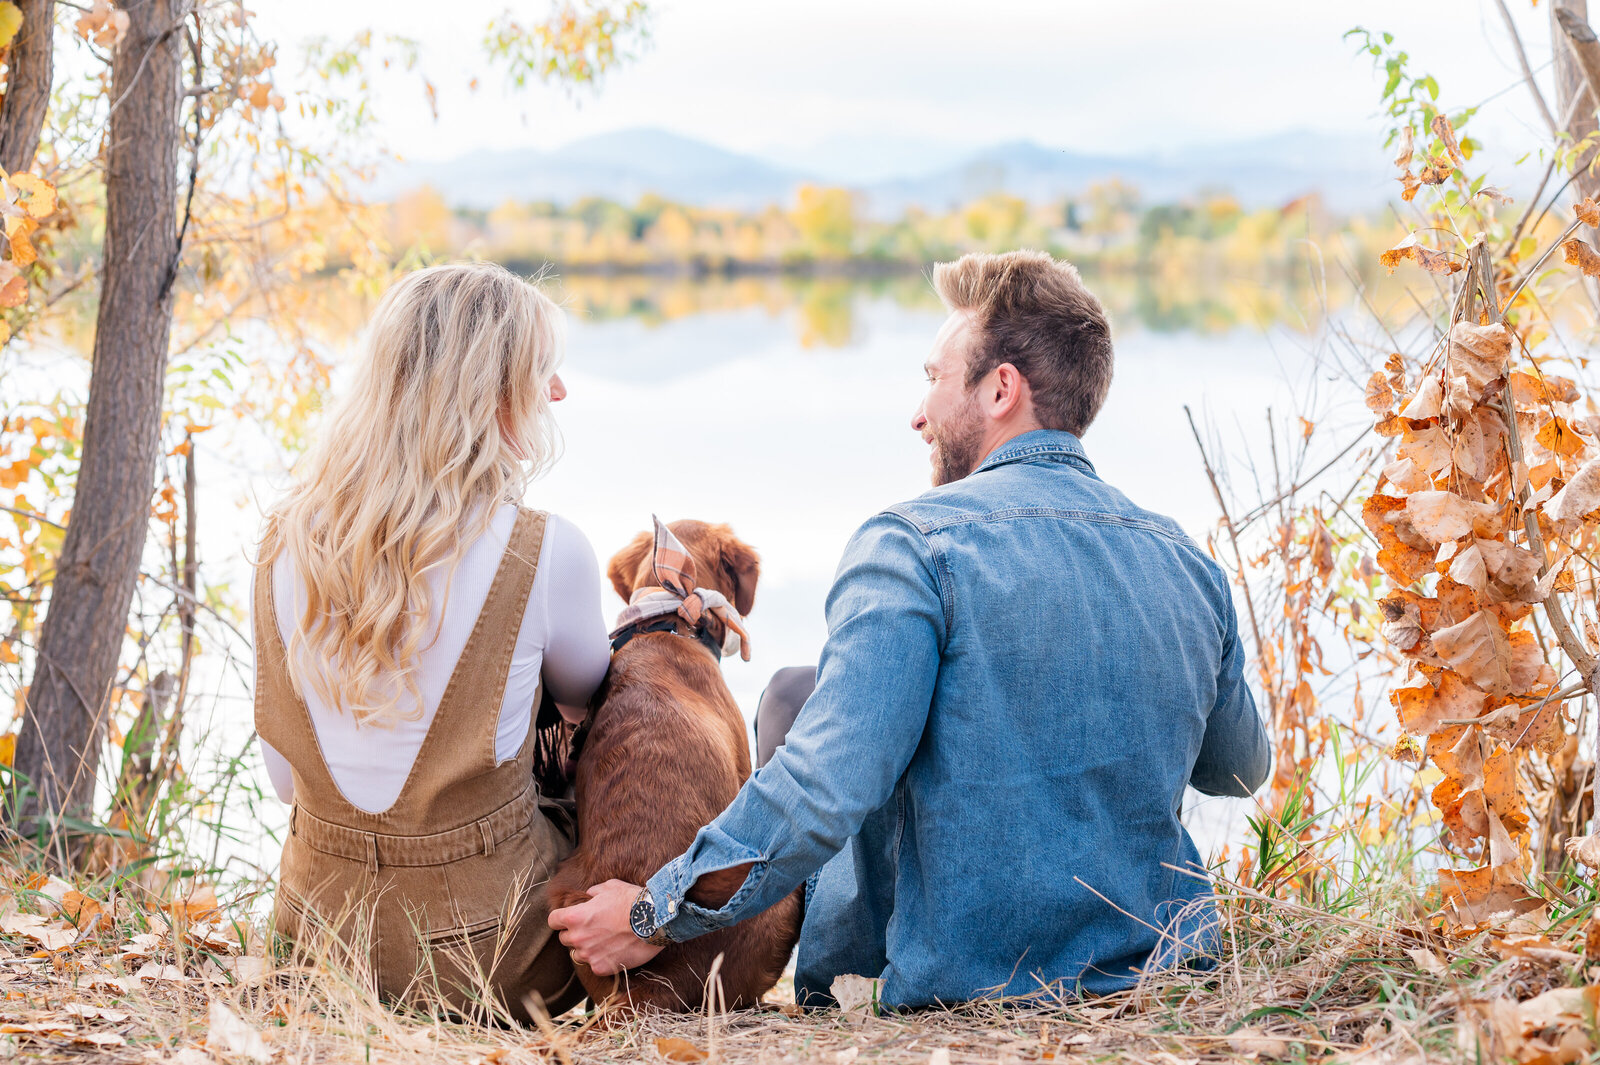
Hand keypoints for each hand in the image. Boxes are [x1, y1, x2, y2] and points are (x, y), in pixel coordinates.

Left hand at [548, 879, 665, 974]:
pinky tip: (614, 951)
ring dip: (586, 948)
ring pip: (577, 954)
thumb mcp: (610, 887)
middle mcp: (578, 937)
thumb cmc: (631, 900)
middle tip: (592, 929)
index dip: (560, 919)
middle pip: (564, 939)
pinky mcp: (601, 967)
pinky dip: (601, 960)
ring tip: (603, 942)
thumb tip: (589, 895)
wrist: (653, 920)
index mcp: (575, 917)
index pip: (553, 920)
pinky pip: (594, 965)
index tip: (567, 919)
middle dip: (574, 933)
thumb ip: (594, 892)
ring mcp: (589, 954)